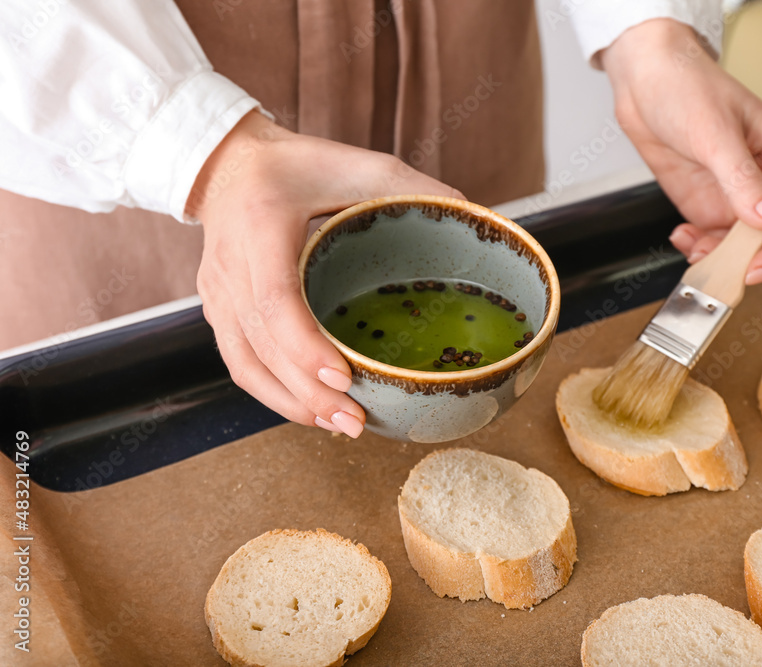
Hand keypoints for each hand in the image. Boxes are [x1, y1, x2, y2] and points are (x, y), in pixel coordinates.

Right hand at [187, 111, 463, 436]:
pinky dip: (274, 394)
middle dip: (307, 392)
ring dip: (291, 403)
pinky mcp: (216, 309)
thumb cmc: (296, 165)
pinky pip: (240, 363)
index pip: (273, 298)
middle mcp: (229, 263)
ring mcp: (216, 292)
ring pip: (246, 363)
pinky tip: (311, 412)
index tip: (343, 377)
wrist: (228, 166)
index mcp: (261, 224)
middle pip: (260, 344)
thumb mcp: (358, 163)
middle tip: (356, 421)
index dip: (305, 345)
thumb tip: (473, 217)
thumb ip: (413, 188)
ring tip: (341, 426)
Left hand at [603, 19, 761, 284]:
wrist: (645, 80)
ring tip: (694, 250)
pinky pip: (711, 240)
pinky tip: (683, 239)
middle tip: (722, 271)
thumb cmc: (687, 86)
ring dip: (720, 258)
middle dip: (749, 260)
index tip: (760, 266)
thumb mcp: (715, 133)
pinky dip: (698, 249)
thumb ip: (741, 180)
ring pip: (740, 246)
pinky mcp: (706, 203)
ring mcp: (734, 195)